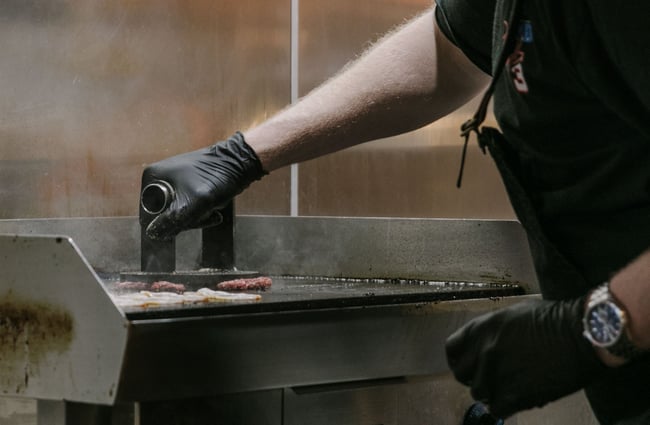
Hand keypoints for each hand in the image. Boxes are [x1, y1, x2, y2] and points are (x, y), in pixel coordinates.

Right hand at [141, 132, 266, 239]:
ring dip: (197, 217)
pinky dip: (202, 211)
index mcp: (152, 177)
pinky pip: (190, 207)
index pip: (148, 214)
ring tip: (212, 209)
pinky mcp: (189, 185)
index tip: (186, 222)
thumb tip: (152, 234)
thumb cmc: (216, 177)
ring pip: (179, 213)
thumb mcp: (192, 203)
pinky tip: (214, 208)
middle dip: (186, 219)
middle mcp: (159, 178)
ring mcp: (175, 181)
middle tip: (203, 214)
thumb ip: (172, 220)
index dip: (166, 224)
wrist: (240, 162)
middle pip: (165, 215)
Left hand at [445, 297, 606, 417]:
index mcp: (482, 328)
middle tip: (490, 377)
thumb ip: (491, 331)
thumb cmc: (554, 319)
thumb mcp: (513, 314)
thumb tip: (482, 346)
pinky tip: (518, 397)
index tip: (468, 364)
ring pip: (478, 393)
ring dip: (491, 391)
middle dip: (474, 376)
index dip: (459, 358)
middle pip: (461, 374)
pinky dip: (505, 405)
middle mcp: (484, 350)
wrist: (583, 335)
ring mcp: (498, 373)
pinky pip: (496, 408)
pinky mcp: (515, 394)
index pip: (452, 349)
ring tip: (508, 386)